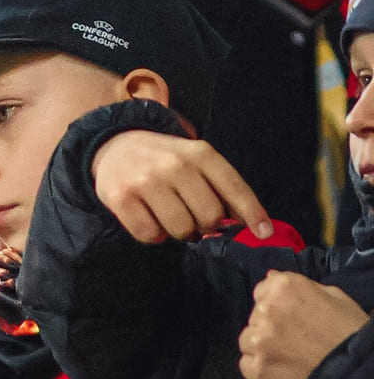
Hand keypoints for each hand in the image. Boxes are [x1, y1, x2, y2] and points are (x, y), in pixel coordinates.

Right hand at [92, 130, 272, 242]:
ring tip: (168, 214)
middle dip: (204, 225)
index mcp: (199, 153)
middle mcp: (174, 164)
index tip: (263, 233)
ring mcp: (146, 180)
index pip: (234, 187)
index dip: (252, 213)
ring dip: (178, 231)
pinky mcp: (121, 196)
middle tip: (191, 215)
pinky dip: (153, 234)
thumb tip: (248, 225)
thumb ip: (220, 187)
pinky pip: (150, 235)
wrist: (115, 144)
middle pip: (209, 217)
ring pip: (180, 230)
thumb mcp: (195, 160)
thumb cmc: (164, 159)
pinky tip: (148, 216)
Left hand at [239, 270, 368, 378]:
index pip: (262, 291)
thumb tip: (271, 276)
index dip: (277, 304)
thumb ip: (298, 285)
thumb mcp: (333, 296)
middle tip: (294, 338)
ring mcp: (259, 340)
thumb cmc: (350, 330)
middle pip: (256, 316)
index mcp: (283, 287)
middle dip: (270, 324)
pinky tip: (280, 369)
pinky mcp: (257, 368)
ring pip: (247, 339)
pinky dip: (259, 367)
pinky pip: (246, 364)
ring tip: (287, 355)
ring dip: (262, 346)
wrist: (357, 373)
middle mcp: (266, 310)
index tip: (290, 317)